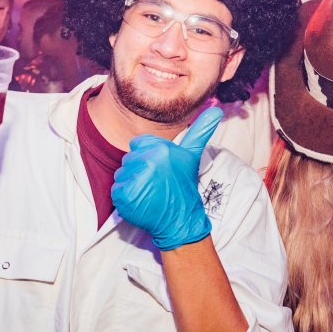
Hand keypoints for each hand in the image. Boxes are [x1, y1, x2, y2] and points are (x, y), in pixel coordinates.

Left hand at [112, 107, 220, 250]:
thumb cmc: (184, 188)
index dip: (146, 157)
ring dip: (131, 185)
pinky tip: (140, 202)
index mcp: (162, 149)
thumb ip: (200, 131)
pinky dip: (125, 198)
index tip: (159, 170)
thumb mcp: (191, 156)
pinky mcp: (125, 195)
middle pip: (129, 160)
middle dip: (138, 171)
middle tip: (155, 184)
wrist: (181, 220)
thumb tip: (216, 110)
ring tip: (148, 193)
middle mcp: (149, 161)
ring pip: (122, 174)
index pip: (138, 144)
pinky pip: (116, 190)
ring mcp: (136, 178)